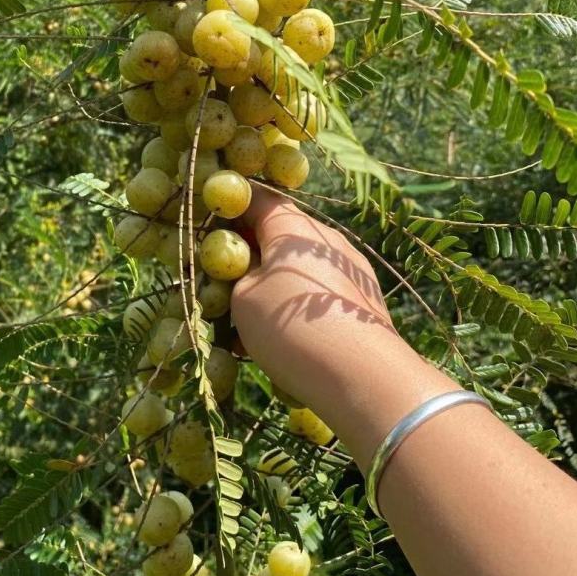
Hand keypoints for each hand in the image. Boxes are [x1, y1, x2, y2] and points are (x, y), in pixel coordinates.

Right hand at [231, 186, 452, 467]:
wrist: (363, 375)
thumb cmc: (291, 328)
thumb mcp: (243, 299)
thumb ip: (238, 275)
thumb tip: (247, 269)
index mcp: (294, 228)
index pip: (257, 200)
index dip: (232, 208)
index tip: (211, 226)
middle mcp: (326, 239)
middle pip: (280, 236)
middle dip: (252, 257)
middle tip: (226, 286)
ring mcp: (351, 269)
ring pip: (301, 269)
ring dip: (275, 288)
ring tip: (251, 328)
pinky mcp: (365, 300)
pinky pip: (321, 294)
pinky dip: (299, 308)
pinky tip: (285, 343)